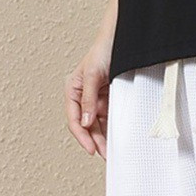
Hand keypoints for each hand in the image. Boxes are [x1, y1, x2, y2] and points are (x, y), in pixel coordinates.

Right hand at [65, 40, 110, 158]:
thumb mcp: (92, 74)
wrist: (122, 40)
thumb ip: (88, 99)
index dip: (81, 136)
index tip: (90, 149)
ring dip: (103, 139)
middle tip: (105, 155)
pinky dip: (111, 130)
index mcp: (73, 90)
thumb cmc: (103, 51)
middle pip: (86, 126)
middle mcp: (83, 97)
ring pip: (97, 126)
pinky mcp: (108, 101)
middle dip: (94, 141)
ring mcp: (96, 101)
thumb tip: (86, 122)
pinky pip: (108, 120)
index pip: (74, 119)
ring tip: (111, 152)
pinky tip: (115, 140)